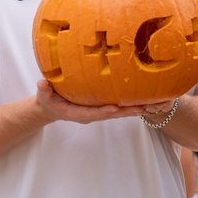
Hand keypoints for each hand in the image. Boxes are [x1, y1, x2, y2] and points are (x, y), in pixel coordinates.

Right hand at [33, 80, 156, 124]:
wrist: (50, 108)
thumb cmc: (47, 100)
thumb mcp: (43, 95)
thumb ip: (44, 90)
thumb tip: (42, 84)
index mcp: (79, 113)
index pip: (94, 113)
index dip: (105, 111)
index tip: (116, 108)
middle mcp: (92, 114)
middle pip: (114, 114)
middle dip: (129, 111)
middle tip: (146, 108)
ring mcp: (98, 111)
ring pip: (120, 112)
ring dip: (137, 108)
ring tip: (155, 105)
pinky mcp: (102, 107)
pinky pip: (120, 107)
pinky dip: (133, 104)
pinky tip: (147, 100)